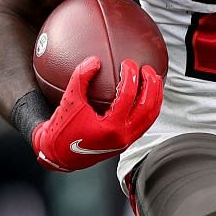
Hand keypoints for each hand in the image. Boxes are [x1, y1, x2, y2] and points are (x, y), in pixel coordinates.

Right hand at [30, 57, 163, 171]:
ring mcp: (127, 140)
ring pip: (151, 117)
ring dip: (155, 96)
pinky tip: (146, 95)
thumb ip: (81, 78)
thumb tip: (95, 60)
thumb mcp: (69, 101)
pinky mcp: (126, 142)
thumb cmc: (62, 130)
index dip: (130, 76)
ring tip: (154, 79)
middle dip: (152, 85)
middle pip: (147, 107)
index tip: (127, 63)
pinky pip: (145, 123)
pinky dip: (149, 107)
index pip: (127, 96)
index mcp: (111, 127)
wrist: (60, 155)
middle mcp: (123, 136)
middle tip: (147, 69)